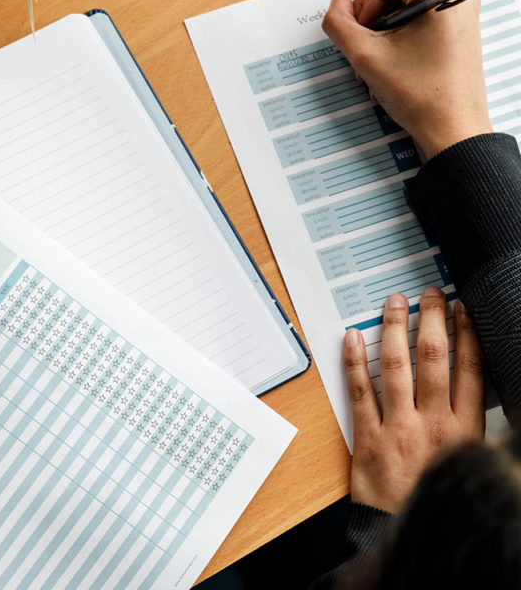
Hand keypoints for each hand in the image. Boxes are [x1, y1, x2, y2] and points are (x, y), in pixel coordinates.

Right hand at [322, 0, 491, 159]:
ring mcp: (457, 9)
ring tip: (383, 58)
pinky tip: (395, 59)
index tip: (371, 29)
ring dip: (382, 27)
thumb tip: (335, 0)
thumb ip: (339, 22)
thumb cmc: (422, 95)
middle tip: (374, 47)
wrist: (452, 129)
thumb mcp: (365, 56)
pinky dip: (397, 33)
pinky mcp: (455, 25)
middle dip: (373, 13)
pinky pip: (415, 13)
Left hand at [343, 288, 483, 513]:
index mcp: (466, 429)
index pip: (471, 369)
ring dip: (396, 329)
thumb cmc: (437, 495)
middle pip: (435, 359)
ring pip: (398, 367)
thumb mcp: (470, 460)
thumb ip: (473, 425)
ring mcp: (399, 429)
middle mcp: (434, 424)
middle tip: (429, 294)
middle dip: (432, 319)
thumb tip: (474, 387)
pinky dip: (355, 362)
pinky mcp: (369, 439)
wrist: (406, 533)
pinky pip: (360, 392)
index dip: (467, 333)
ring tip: (394, 302)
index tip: (462, 308)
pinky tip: (353, 337)